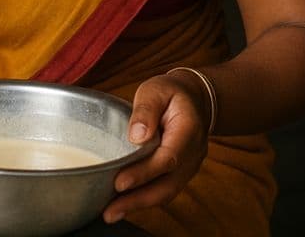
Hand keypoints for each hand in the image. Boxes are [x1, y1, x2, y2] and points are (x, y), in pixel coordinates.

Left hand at [101, 71, 211, 223]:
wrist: (194, 99)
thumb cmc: (171, 93)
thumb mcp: (157, 90)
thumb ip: (146, 109)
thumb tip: (137, 136)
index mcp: (188, 131)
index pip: (168, 158)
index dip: (144, 173)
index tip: (120, 183)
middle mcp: (192, 154)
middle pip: (167, 184)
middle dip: (138, 200)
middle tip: (110, 210)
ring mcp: (188, 167)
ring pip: (165, 192)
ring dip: (138, 205)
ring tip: (110, 213)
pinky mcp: (178, 173)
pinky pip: (163, 190)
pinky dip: (143, 199)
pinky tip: (122, 205)